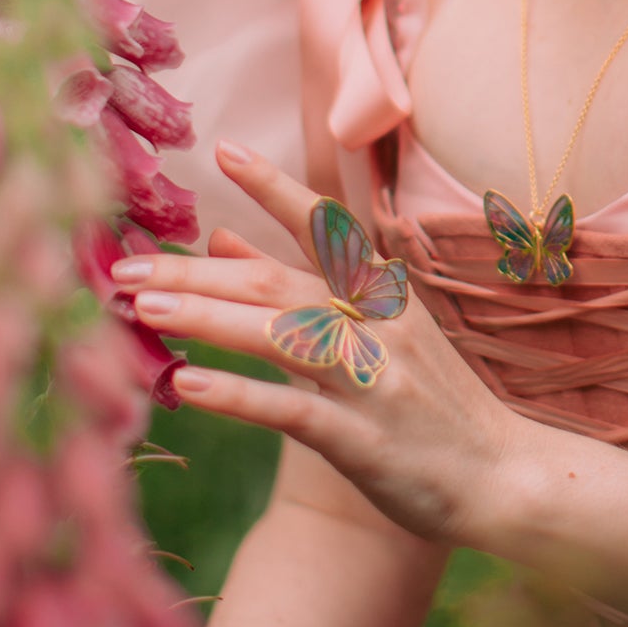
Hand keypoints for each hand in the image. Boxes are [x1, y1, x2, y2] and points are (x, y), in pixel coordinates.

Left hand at [111, 141, 528, 551]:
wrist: (505, 477)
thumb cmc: (433, 403)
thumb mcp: (382, 333)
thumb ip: (302, 286)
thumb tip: (221, 240)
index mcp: (386, 295)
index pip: (323, 227)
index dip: (274, 188)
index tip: (222, 149)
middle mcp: (381, 326)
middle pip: (277, 286)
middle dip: (195, 274)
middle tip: (122, 267)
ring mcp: (373, 380)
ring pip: (280, 336)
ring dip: (204, 318)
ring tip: (138, 308)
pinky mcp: (363, 440)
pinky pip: (291, 410)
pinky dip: (238, 394)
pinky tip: (186, 385)